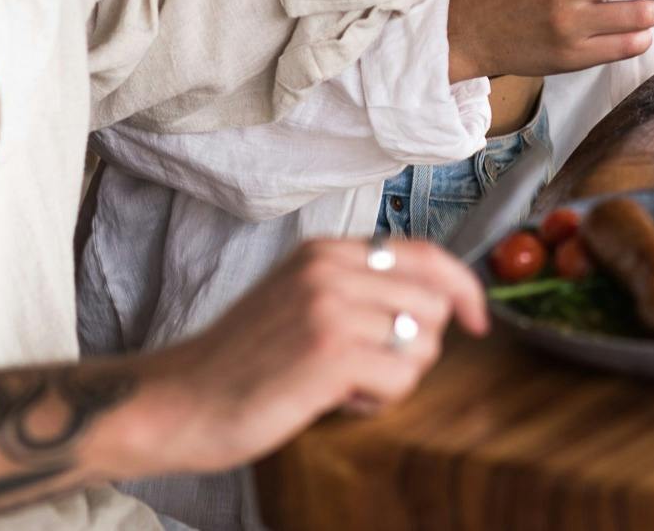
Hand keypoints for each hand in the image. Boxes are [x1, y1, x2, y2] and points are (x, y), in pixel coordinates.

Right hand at [134, 238, 485, 473]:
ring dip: (396, 377)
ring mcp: (329, 308)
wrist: (176, 401)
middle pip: (433, 303)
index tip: (476, 319)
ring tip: (344, 386)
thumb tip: (432, 299)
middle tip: (366, 370)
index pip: (425, 252)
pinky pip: (401, 378)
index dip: (461, 287)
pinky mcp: (329, 352)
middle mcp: (329, 269)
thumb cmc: (238, 364)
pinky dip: (379, 401)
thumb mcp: (297, 299)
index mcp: (324, 251)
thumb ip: (355, 288)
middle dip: (415, 347)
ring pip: (422, 343)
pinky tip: (335, 401)